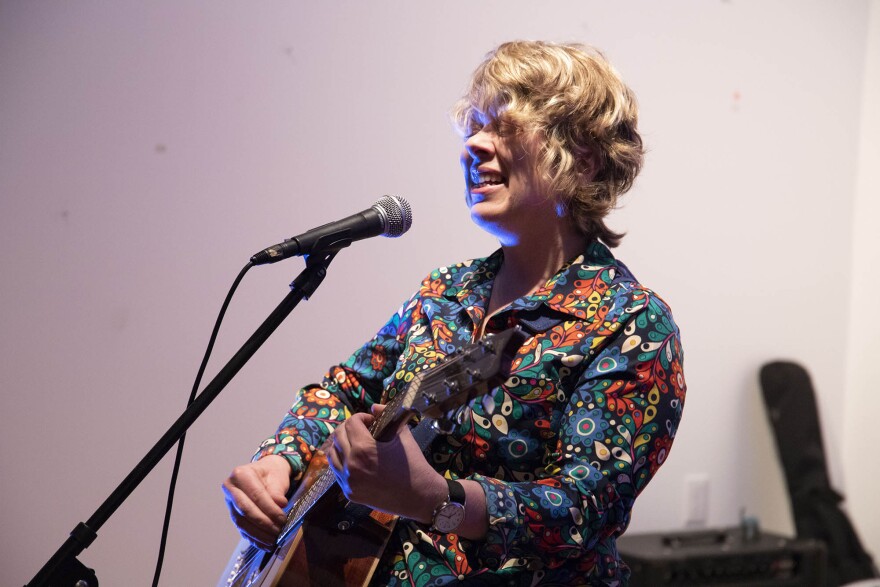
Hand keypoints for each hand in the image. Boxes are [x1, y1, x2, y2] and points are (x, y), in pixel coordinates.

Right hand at [222, 454, 290, 549]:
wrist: (266, 472)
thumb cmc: (271, 473)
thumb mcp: (277, 477)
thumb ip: (277, 492)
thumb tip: (280, 504)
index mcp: (240, 475)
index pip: (255, 495)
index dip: (269, 509)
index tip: (282, 519)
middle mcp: (231, 488)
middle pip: (245, 510)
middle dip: (263, 523)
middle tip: (278, 531)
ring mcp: (230, 502)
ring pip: (241, 522)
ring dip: (258, 534)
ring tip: (273, 540)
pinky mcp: (233, 514)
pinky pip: (242, 529)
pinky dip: (254, 538)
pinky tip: (265, 544)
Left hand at [326, 405, 446, 522]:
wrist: (420, 497)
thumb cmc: (414, 464)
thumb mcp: (403, 435)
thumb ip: (386, 417)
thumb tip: (374, 407)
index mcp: (364, 449)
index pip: (352, 423)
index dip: (362, 417)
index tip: (372, 421)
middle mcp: (351, 465)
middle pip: (338, 436)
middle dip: (350, 427)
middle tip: (362, 428)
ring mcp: (348, 481)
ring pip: (332, 454)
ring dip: (341, 444)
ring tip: (355, 442)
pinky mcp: (349, 493)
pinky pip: (337, 472)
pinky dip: (342, 461)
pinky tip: (355, 459)